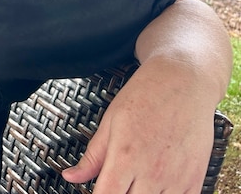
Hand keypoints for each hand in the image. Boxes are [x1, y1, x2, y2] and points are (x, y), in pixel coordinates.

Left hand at [61, 57, 216, 192]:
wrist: (183, 81)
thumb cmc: (145, 96)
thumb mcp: (109, 122)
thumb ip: (92, 156)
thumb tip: (70, 176)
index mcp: (124, 157)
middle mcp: (151, 172)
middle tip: (114, 183)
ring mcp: (176, 178)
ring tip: (133, 184)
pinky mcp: (195, 180)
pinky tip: (154, 187)